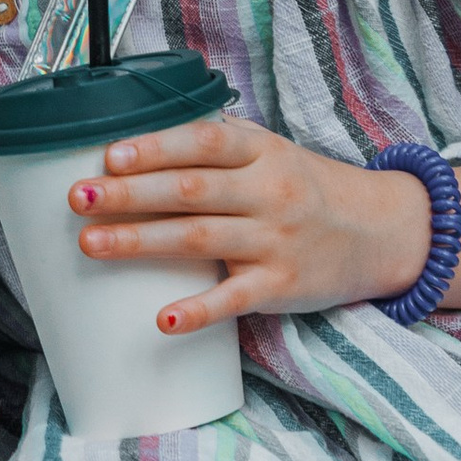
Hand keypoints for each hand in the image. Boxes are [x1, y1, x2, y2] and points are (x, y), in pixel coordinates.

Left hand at [69, 114, 431, 333]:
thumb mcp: (270, 153)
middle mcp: (268, 192)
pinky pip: (235, 299)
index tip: (109, 155)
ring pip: (200, 239)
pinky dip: (198, 310)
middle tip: (79, 199)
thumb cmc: (307, 189)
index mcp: (261, 152)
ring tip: (90, 244)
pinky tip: (162, 319)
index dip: (156, 147)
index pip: (204, 142)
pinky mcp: (282, 286)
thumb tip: (135, 141)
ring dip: (141, 242)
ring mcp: (275, 240)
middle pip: (191, 190)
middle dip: (130, 194)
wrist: (381, 230)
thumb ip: (215, 147)